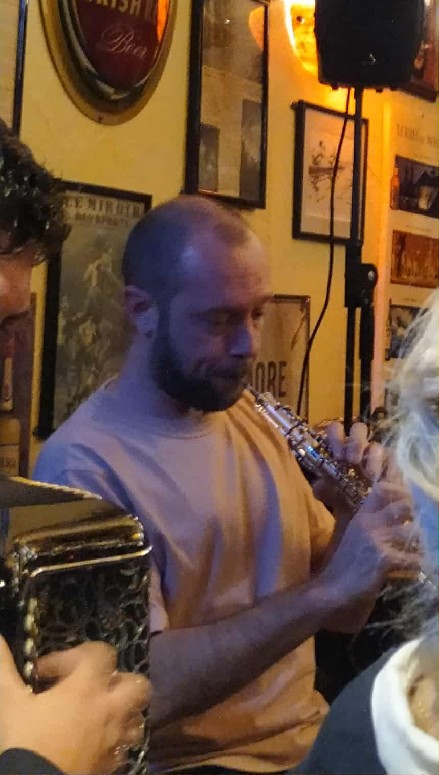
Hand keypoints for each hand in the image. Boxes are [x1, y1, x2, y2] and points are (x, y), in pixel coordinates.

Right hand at [0, 639, 150, 774]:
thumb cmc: (26, 740)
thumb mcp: (10, 703)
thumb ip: (4, 669)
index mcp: (86, 687)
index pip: (101, 653)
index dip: (76, 654)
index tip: (47, 672)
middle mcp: (108, 709)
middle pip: (136, 684)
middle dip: (118, 681)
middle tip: (91, 687)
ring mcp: (114, 738)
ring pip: (136, 718)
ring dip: (122, 713)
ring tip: (99, 716)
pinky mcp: (112, 764)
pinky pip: (123, 749)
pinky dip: (114, 743)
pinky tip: (94, 744)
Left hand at [312, 420, 384, 514]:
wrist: (368, 523)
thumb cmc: (348, 504)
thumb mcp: (332, 499)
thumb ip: (324, 490)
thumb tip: (319, 484)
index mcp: (340, 451)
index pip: (336, 431)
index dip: (336, 436)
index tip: (337, 455)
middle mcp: (359, 450)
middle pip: (359, 429)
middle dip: (356, 442)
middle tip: (352, 460)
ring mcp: (377, 457)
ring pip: (376, 446)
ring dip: (372, 458)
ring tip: (370, 476)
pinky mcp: (394, 469)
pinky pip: (393, 461)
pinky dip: (388, 469)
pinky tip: (384, 481)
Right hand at [317, 481, 418, 630]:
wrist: (332, 590)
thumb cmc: (343, 562)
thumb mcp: (350, 532)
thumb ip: (364, 517)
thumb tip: (382, 507)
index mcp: (362, 515)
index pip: (383, 489)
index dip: (399, 491)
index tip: (405, 503)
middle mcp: (370, 523)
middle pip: (404, 506)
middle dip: (414, 517)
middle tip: (413, 530)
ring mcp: (378, 540)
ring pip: (413, 531)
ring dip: (418, 544)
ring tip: (414, 552)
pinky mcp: (385, 560)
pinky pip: (414, 559)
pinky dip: (415, 565)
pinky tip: (410, 570)